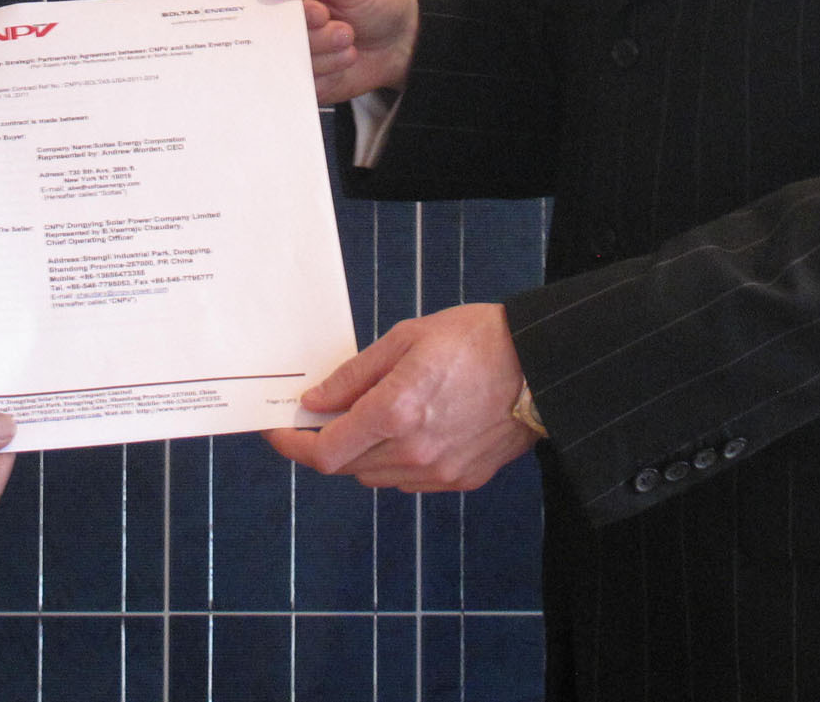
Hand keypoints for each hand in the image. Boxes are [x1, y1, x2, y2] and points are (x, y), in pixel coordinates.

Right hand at [238, 0, 419, 103]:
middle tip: (342, 28)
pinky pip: (300, 84)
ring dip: (326, 53)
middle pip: (265, 35)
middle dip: (311, 35)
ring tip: (347, 37)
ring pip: (284, 62)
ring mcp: (282, 48)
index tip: (318, 12)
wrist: (399, 38)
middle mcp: (272, 15)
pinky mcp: (295, 77)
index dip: (279, 10)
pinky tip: (344, 59)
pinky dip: (329, 73)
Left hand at [261, 302, 535, 491]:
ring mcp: (439, 472)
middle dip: (325, 442)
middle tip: (321, 413)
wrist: (542, 365)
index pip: (324, 451)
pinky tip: (407, 428)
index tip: (277, 430)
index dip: (292, 445)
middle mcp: (414, 451)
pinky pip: (408, 479)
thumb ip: (353, 376)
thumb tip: (313, 402)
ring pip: (374, 476)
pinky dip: (393, 460)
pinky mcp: (461, 480)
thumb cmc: (476, 340)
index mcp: (396, 412)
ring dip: (360, 452)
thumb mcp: (405, 339)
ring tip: (371, 414)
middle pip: (345, 466)